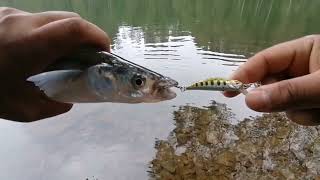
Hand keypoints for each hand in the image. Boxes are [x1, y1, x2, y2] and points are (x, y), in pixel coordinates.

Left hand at [0, 7, 109, 121]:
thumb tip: (69, 99)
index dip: (97, 36)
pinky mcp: (4, 13)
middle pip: (70, 19)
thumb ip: (53, 105)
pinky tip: (37, 50)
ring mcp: (11, 14)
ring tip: (62, 55)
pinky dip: (48, 33)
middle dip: (87, 36)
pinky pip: (37, 20)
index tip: (103, 52)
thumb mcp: (22, 109)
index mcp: (30, 45)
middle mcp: (23, 23)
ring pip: (54, 18)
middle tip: (88, 56)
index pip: (75, 28)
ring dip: (67, 34)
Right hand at [225, 35, 319, 125]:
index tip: (226, 90)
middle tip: (298, 104)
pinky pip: (295, 112)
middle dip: (281, 98)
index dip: (244, 74)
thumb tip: (249, 101)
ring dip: (300, 110)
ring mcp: (304, 85)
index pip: (264, 60)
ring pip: (282, 102)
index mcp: (302, 50)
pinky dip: (308, 116)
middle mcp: (300, 67)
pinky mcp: (309, 100)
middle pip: (271, 84)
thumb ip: (288, 93)